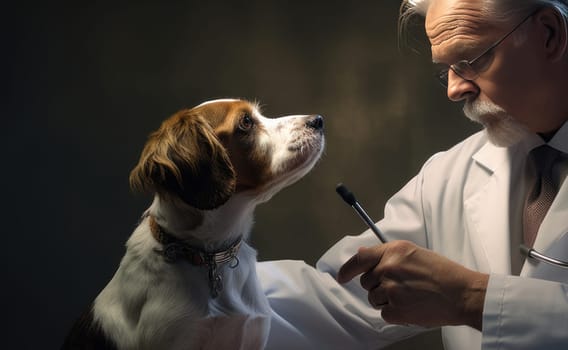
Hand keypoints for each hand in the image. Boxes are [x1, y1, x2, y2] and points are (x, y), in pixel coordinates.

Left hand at [337, 240, 487, 329]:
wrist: (462, 294)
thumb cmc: (443, 274)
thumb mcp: (414, 253)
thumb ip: (386, 254)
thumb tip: (361, 253)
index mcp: (393, 251)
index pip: (360, 259)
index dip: (347, 269)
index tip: (341, 276)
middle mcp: (389, 268)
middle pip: (366, 282)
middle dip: (377, 286)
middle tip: (399, 287)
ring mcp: (391, 289)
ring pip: (373, 298)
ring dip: (386, 300)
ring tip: (408, 296)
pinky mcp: (396, 309)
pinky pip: (384, 313)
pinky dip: (394, 313)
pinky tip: (411, 306)